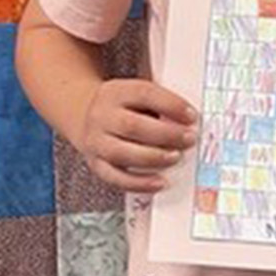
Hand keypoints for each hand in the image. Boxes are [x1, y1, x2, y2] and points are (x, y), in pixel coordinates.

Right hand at [81, 79, 197, 193]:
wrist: (84, 113)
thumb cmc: (122, 105)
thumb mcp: (135, 94)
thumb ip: (158, 103)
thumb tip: (189, 121)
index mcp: (116, 92)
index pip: (144, 94)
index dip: (170, 105)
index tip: (192, 116)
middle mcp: (102, 116)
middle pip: (132, 126)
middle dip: (166, 134)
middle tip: (189, 139)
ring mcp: (96, 141)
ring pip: (122, 153)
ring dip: (153, 158)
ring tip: (176, 157)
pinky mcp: (96, 164)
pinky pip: (115, 178)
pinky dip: (139, 183)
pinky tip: (159, 182)